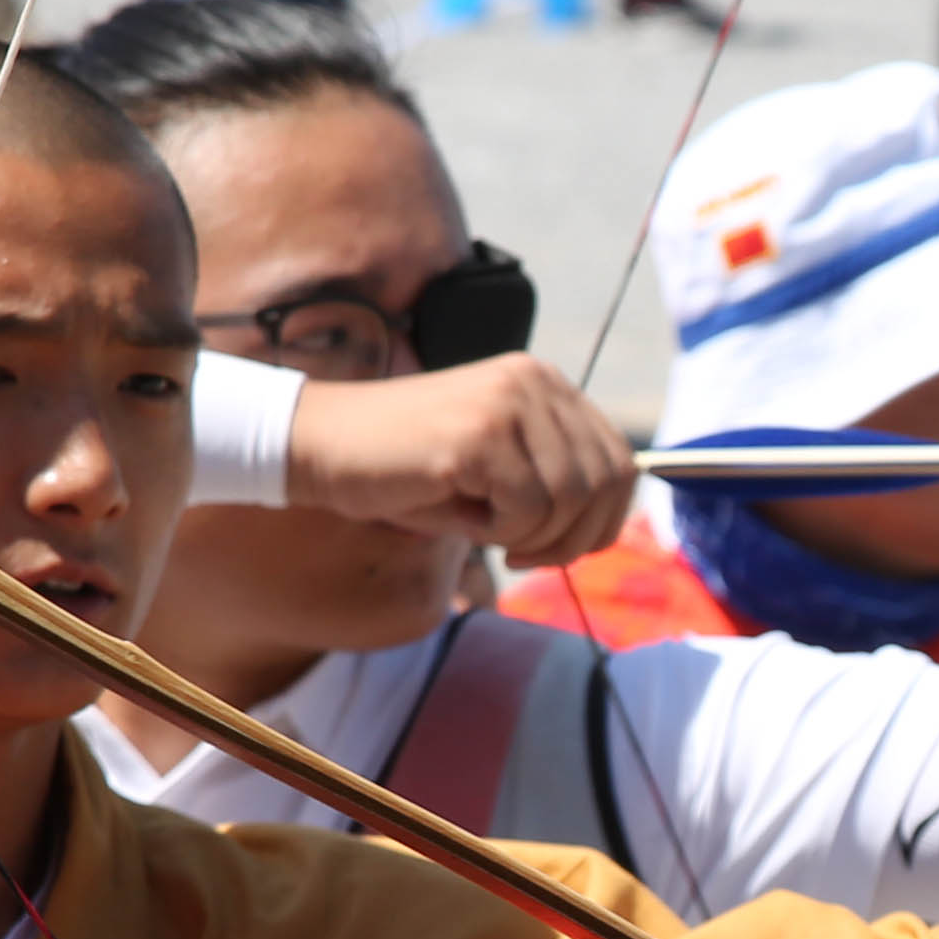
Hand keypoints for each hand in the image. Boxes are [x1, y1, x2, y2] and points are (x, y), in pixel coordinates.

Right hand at [283, 353, 642, 561]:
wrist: (318, 448)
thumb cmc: (403, 472)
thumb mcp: (493, 473)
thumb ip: (550, 483)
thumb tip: (603, 528)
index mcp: (544, 385)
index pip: (620, 462)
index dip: (602, 521)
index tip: (554, 547)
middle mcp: (534, 382)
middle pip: (607, 483)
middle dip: (573, 539)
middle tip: (522, 556)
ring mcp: (508, 402)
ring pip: (570, 499)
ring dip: (533, 538)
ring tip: (486, 533)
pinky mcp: (479, 432)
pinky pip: (528, 508)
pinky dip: (502, 533)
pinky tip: (465, 521)